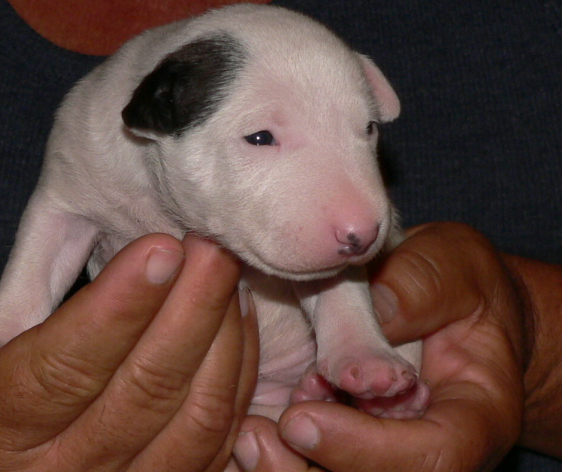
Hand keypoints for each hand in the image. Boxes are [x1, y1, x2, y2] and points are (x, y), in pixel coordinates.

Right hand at [0, 156, 258, 471]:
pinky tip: (237, 315)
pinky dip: (237, 373)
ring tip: (228, 271)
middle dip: (187, 312)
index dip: (116, 308)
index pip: (61, 368)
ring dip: (221, 339)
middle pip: (143, 392)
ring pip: (195, 419)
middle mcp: (60, 470)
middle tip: (212, 245)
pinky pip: (219, 435)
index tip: (160, 247)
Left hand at [232, 222, 524, 470]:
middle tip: (258, 437)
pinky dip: (277, 459)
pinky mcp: (346, 438)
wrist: (445, 300)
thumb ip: (416, 295)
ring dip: (286, 471)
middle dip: (318, 468)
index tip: (305, 417)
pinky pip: (309, 463)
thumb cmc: (455, 281)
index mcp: (470, 415)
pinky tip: (246, 431)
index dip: (368, 451)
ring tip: (248, 436)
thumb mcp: (450, 266)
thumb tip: (360, 358)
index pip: (434, 458)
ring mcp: (382, 446)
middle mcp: (424, 445)